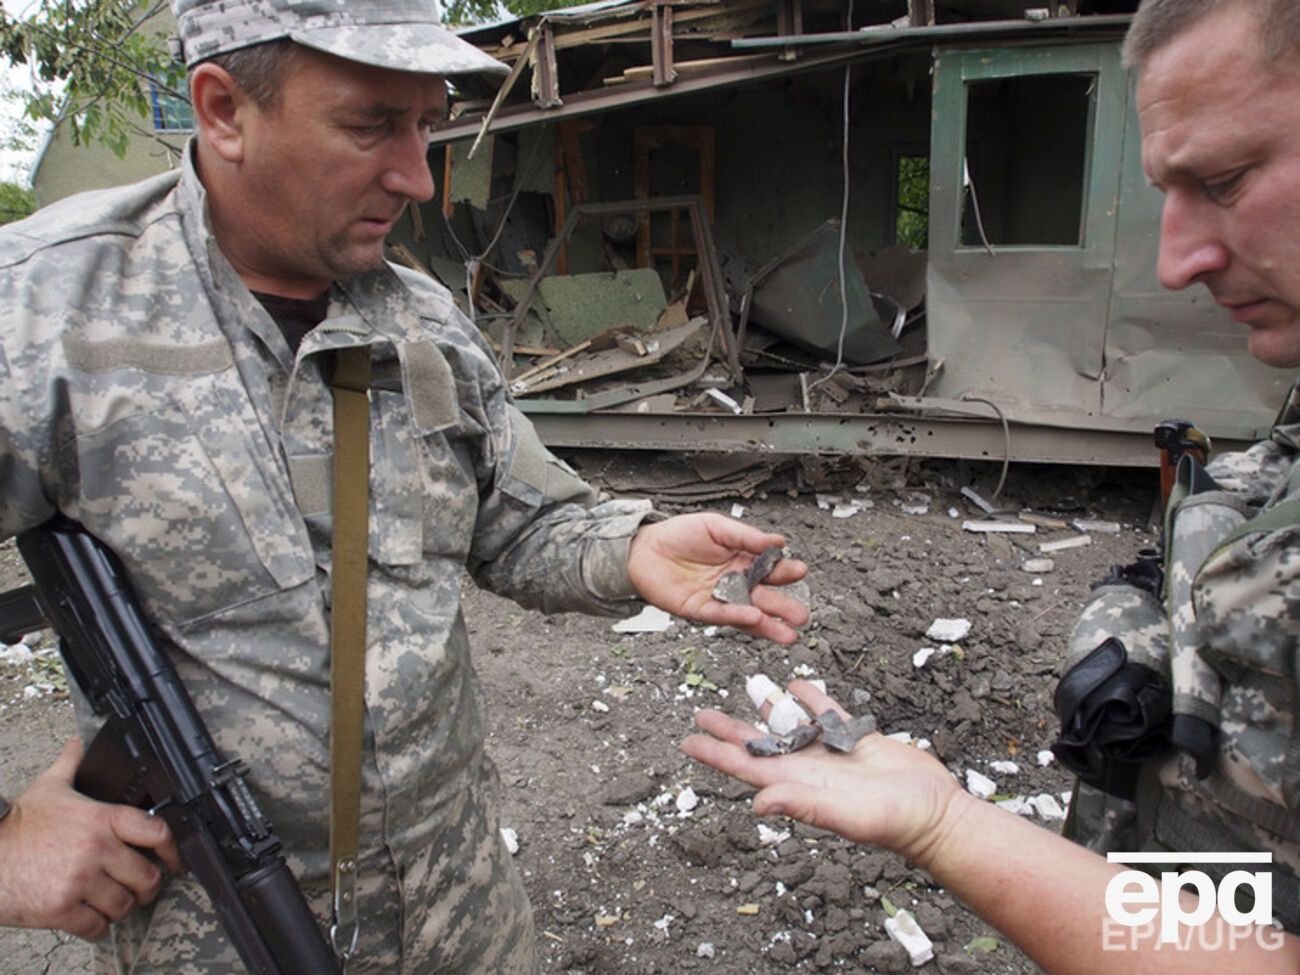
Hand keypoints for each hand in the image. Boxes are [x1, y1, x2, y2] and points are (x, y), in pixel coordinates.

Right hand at [0, 738, 182, 939]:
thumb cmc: (15, 825)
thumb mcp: (48, 788)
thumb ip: (70, 765)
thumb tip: (78, 744)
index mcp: (101, 819)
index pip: (156, 831)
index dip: (173, 849)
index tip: (175, 860)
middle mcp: (96, 849)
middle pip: (147, 876)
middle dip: (147, 885)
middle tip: (140, 888)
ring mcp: (80, 880)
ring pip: (124, 905)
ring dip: (122, 907)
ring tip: (112, 901)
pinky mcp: (61, 909)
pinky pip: (97, 927)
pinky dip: (98, 926)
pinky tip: (90, 917)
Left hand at [626, 512, 808, 643]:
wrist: (644, 547)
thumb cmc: (679, 534)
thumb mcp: (716, 526)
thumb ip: (746, 536)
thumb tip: (777, 542)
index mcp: (742, 560)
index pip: (770, 570)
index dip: (785, 572)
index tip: (799, 571)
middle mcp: (734, 582)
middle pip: (764, 598)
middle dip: (784, 607)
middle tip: (801, 615)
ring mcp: (718, 598)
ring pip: (747, 614)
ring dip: (768, 625)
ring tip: (788, 634)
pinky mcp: (699, 609)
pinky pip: (721, 615)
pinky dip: (737, 618)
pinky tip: (754, 619)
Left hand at [682, 679, 966, 866]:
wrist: (935, 814)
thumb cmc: (893, 822)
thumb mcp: (844, 815)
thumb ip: (801, 806)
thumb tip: (756, 803)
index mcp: (798, 785)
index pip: (746, 766)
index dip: (715, 755)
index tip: (688, 742)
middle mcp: (809, 769)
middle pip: (760, 743)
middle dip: (730, 729)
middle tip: (701, 713)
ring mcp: (832, 754)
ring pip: (792, 725)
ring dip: (768, 708)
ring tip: (748, 688)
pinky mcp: (858, 739)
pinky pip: (828, 714)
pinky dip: (812, 699)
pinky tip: (797, 685)